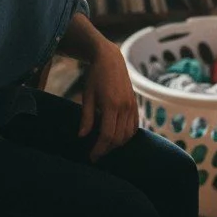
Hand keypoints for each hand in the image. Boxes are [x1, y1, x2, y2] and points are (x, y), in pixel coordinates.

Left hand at [79, 40, 138, 160]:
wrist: (110, 59)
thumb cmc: (95, 76)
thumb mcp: (87, 96)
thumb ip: (86, 117)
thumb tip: (82, 136)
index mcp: (111, 105)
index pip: (107, 135)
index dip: (99, 149)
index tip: (91, 157)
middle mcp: (124, 107)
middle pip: (118, 138)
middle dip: (107, 149)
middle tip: (96, 154)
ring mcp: (132, 105)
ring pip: (128, 134)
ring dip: (117, 144)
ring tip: (105, 146)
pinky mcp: (135, 104)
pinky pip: (134, 126)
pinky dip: (127, 135)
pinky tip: (117, 138)